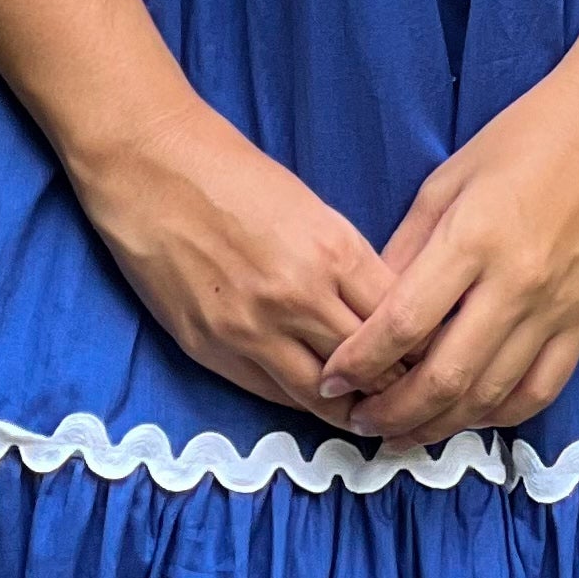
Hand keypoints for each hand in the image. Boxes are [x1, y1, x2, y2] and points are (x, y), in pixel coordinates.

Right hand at [71, 98, 392, 423]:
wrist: (150, 164)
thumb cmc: (232, 171)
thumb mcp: (309, 206)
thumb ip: (344, 262)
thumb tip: (376, 310)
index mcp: (333, 250)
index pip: (400, 320)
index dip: (419, 343)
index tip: (427, 355)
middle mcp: (299, 296)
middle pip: (370, 366)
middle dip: (394, 383)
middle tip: (408, 395)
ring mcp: (251, 329)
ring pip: (321, 396)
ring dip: (347, 407)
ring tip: (366, 413)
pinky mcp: (210, 348)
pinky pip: (270, 393)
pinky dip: (298, 400)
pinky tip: (314, 401)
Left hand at [315, 66, 578, 446]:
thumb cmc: (526, 136)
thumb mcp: (449, 178)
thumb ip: (409, 245)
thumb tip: (373, 308)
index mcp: (473, 238)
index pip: (404, 323)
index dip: (360, 361)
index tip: (331, 379)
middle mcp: (516, 283)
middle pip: (444, 376)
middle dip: (392, 411)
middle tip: (359, 421)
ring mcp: (556, 309)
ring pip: (490, 395)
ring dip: (439, 425)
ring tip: (403, 433)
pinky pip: (540, 390)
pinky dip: (499, 416)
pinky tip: (469, 418)